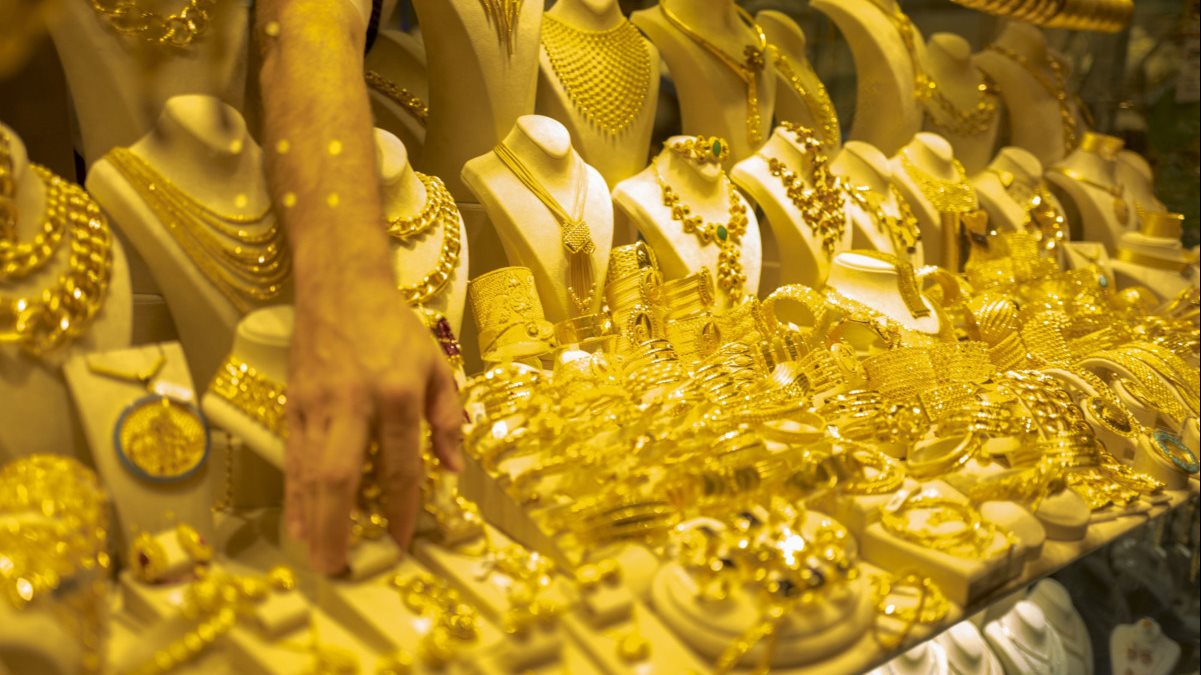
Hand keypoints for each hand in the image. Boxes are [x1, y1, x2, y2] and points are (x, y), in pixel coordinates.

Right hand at [285, 261, 462, 573]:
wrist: (341, 288)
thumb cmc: (395, 328)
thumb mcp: (436, 365)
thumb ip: (446, 418)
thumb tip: (453, 470)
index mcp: (396, 394)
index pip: (400, 463)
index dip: (401, 506)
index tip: (402, 539)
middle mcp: (353, 402)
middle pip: (341, 475)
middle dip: (339, 526)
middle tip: (341, 566)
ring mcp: (317, 404)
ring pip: (310, 471)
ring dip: (313, 519)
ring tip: (318, 557)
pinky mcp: (293, 403)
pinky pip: (294, 457)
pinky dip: (295, 494)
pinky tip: (298, 523)